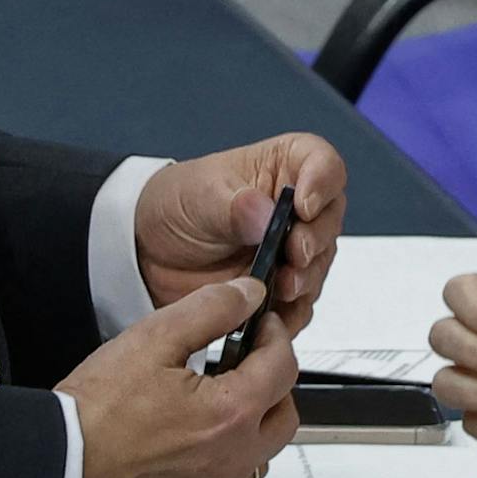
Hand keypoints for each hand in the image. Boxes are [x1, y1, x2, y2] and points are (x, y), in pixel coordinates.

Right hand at [60, 276, 298, 477]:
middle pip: (285, 413)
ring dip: (257, 419)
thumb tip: (248, 294)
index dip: (275, 334)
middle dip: (274, 379)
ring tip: (223, 393)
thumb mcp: (153, 339)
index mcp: (231, 414)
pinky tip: (200, 429)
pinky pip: (234, 474)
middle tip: (247, 356)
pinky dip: (232, 448)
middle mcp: (233, 457)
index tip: (260, 322)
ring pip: (264, 449)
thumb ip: (210, 309)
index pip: (283, 366)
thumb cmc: (96, 410)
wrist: (59, 465)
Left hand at [134, 134, 345, 333]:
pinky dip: (289, 311)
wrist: (147, 251)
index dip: (322, 183)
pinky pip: (301, 305)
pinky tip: (269, 312)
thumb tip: (265, 213)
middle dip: (315, 241)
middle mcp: (295, 208)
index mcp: (283, 167)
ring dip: (305, 279)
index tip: (303, 206)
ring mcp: (290, 250)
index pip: (324, 165)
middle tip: (292, 253)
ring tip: (280, 286)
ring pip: (319, 266)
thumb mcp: (199, 194)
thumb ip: (234, 206)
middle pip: (329, 221)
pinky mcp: (281, 289)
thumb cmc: (177, 203)